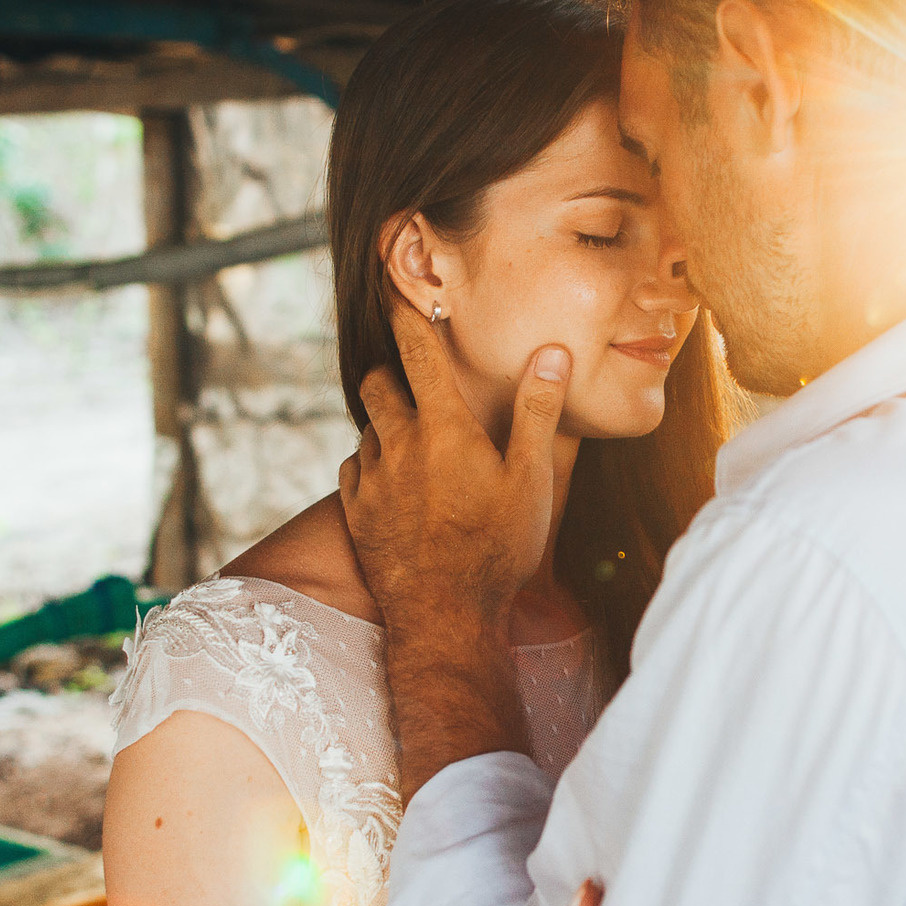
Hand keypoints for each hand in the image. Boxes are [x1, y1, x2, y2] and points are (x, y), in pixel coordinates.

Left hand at [339, 299, 571, 632]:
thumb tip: (551, 354)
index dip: (406, 315)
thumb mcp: (532, 480)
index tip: (397, 289)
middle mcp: (398, 444)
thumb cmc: (497, 548)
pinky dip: (371, 464)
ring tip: (415, 441)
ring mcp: (371, 480)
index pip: (417, 352)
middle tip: (412, 377)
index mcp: (443, 428)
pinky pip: (355, 470)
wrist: (445, 615)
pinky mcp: (356, 513)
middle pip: (377, 383)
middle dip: (390, 372)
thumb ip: (537, 412)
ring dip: (386, 425)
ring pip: (367, 429)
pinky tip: (394, 481)